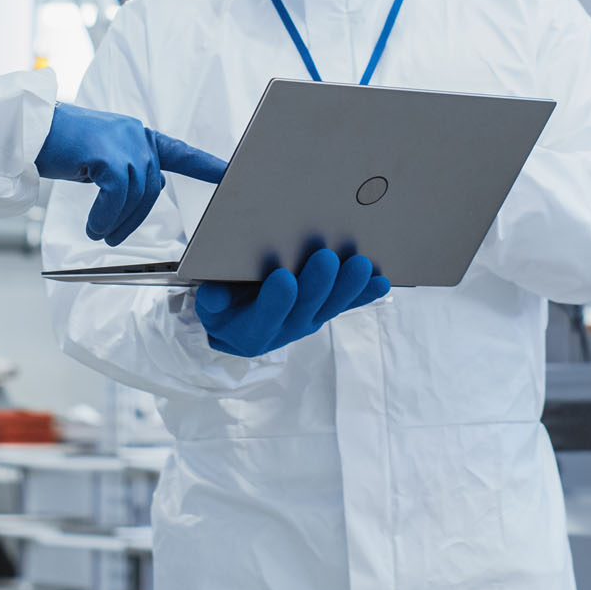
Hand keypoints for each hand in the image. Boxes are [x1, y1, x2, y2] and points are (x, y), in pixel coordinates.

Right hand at [35, 103, 228, 245]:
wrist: (26, 128)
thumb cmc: (57, 145)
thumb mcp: (98, 157)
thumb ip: (122, 170)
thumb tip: (135, 197)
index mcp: (136, 135)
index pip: (179, 152)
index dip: (206, 165)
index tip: (231, 172)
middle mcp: (135, 134)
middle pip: (152, 186)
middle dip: (134, 217)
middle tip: (112, 238)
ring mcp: (123, 141)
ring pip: (136, 194)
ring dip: (116, 221)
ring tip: (98, 233)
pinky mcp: (108, 153)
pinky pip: (117, 195)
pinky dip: (105, 216)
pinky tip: (93, 227)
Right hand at [192, 248, 391, 357]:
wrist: (240, 322)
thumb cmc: (224, 305)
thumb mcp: (209, 307)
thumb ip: (211, 301)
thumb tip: (216, 295)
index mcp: (250, 332)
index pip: (264, 318)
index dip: (275, 300)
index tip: (282, 278)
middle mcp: (285, 331)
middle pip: (304, 309)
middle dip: (317, 283)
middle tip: (325, 257)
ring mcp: (309, 321)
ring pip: (331, 306)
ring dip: (348, 286)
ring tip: (360, 265)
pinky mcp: (325, 311)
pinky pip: (348, 304)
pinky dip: (365, 293)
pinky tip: (381, 281)